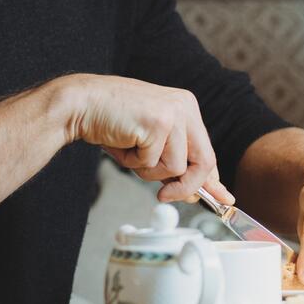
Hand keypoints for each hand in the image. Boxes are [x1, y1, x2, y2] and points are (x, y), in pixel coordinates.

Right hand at [59, 74, 228, 203]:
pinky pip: (154, 163)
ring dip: (149, 170)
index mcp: (186, 108)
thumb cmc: (111, 122)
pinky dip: (135, 162)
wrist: (81, 105)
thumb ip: (174, 164)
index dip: (212, 180)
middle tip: (164, 195)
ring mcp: (174, 113)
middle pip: (204, 162)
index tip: (222, 198)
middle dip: (186, 187)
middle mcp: (185, 107)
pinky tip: (124, 143)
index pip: (207, 151)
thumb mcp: (150, 143)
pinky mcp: (158, 123)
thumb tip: (196, 192)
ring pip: (177, 168)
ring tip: (131, 150)